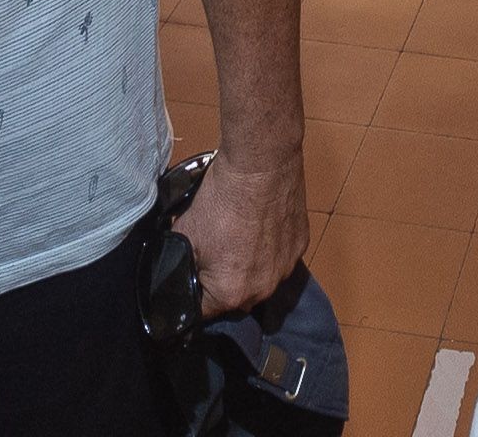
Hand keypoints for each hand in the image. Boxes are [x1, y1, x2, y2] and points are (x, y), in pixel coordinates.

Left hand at [173, 152, 306, 318]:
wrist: (260, 165)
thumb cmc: (220, 200)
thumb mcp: (184, 235)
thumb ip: (179, 265)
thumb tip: (176, 277)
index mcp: (230, 295)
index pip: (205, 312)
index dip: (195, 295)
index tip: (194, 276)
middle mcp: (262, 290)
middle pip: (236, 299)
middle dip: (224, 284)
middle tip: (216, 253)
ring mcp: (286, 269)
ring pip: (261, 280)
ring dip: (250, 268)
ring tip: (241, 238)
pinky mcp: (301, 246)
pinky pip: (280, 259)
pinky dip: (270, 249)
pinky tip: (261, 225)